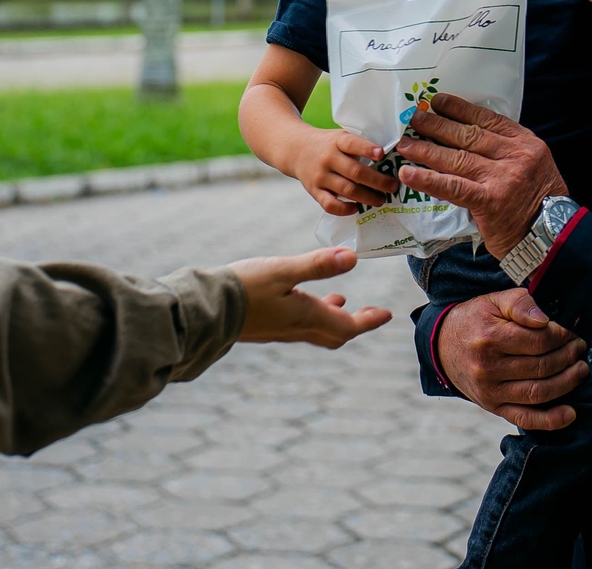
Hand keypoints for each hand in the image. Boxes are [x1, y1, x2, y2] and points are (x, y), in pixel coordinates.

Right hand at [231, 248, 391, 347]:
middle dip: (355, 324)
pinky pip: (297, 325)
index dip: (369, 321)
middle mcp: (295, 328)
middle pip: (334, 334)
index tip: (386, 315)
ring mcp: (279, 330)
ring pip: (315, 330)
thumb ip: (318, 265)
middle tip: (371, 313)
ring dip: (333, 318)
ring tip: (340, 300)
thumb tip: (353, 258)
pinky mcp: (264, 326)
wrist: (205, 310)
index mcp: (306, 317)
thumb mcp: (284, 270)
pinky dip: (311, 314)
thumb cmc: (245, 288)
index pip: (347, 327)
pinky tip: (303, 298)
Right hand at [295, 128, 399, 215]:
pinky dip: (344, 209)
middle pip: (354, 171)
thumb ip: (359, 145)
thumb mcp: (341, 136)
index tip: (382, 154)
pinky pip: (329, 204)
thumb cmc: (328, 144)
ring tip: (381, 200)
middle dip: (377, 181)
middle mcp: (328, 158)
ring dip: (367, 197)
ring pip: (346, 190)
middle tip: (392, 186)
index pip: (352, 144)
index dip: (367, 149)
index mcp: (337, 141)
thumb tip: (392, 155)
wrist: (296, 150)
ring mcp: (320, 176)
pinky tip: (356, 208)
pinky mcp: (314, 191)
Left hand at [396, 93, 567, 257]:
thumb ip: (505, 152)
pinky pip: (453, 187)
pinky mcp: (489, 201)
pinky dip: (428, 179)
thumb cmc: (538, 203)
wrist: (552, 237)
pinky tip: (409, 174)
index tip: (438, 102)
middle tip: (413, 118)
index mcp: (525, 143)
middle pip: (468, 135)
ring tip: (405, 145)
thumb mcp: (532, 166)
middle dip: (437, 125)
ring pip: (457, 158)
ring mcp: (502, 177)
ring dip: (426, 150)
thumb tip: (468, 139)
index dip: (459, 109)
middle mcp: (515, 155)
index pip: (487, 119)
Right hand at [436, 290, 587, 429]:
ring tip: (581, 370)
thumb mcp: (494, 301)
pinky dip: (550, 420)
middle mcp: (488, 368)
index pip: (538, 341)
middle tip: (580, 348)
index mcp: (490, 338)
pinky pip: (524, 419)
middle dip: (568, 357)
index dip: (562, 336)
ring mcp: (490, 392)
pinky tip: (570, 413)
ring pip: (538, 393)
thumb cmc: (475, 319)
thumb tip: (545, 319)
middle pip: (541, 367)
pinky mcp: (493, 407)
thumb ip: (520, 304)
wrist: (442, 346)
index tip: (572, 331)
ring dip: (567, 383)